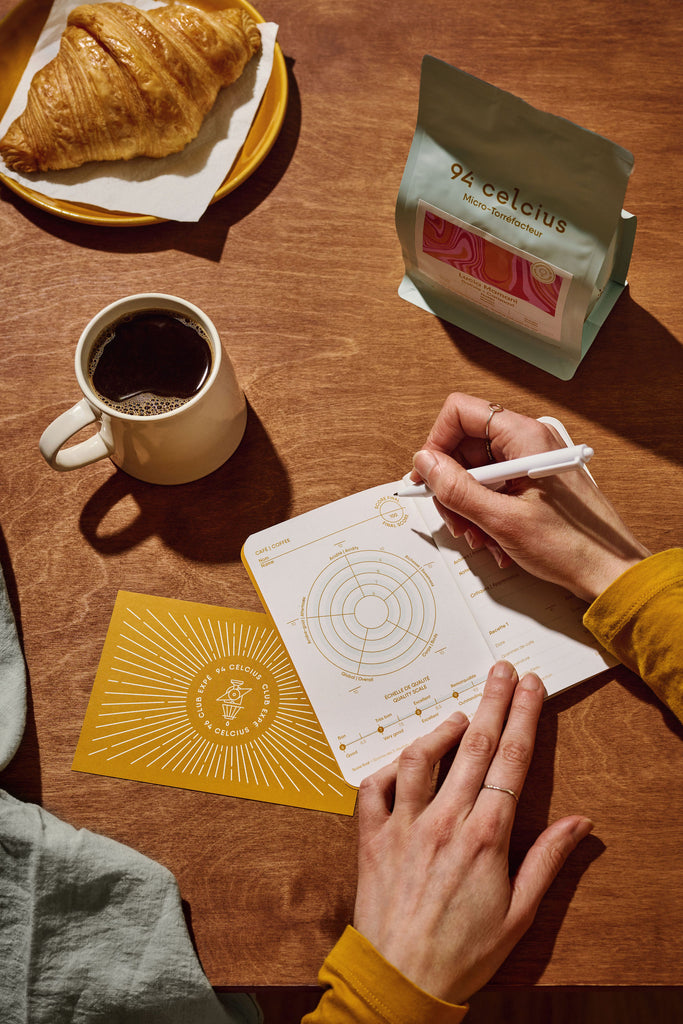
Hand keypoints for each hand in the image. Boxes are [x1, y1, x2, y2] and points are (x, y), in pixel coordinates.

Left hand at [353, 661, 592, 1005]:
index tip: (531, 686)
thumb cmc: (464, 953)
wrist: (401, 982)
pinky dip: (387, 768)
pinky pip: (372, 787)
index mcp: (484, 837)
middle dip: (493, 702)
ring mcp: (403, 826)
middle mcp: (443, 821)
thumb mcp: (520, 915)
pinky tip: (404, 762)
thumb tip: (581, 822)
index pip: (511, 762)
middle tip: (502, 670)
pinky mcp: (371, 838)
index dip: (524, 717)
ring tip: (460, 715)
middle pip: (474, 746)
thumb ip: (547, 860)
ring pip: (420, 758)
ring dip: (441, 729)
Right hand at [411, 392, 649, 601]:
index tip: (428, 476)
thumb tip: (426, 464)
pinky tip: (492, 537)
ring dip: (468, 504)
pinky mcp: (534, 481)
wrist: (608, 570)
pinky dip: (485, 511)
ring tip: (477, 535)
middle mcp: (529, 442)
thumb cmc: (572, 545)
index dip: (436, 443)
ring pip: (478, 470)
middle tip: (453, 517)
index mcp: (525, 437)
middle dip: (452, 485)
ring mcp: (532, 461)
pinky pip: (495, 487)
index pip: (461, 413)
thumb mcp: (503, 519)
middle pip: (466, 446)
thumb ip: (458, 489)